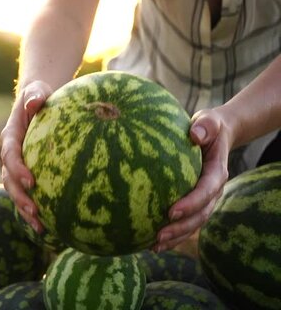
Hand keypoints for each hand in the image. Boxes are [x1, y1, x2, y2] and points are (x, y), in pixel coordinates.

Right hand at [0, 81, 52, 232]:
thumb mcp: (37, 91)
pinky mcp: (27, 174)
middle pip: (8, 179)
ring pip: (15, 191)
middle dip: (19, 196)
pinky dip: (35, 209)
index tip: (31, 181)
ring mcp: (17, 166)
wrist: (38, 101)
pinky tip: (51, 225)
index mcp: (10, 136)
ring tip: (40, 226)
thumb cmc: (40, 95)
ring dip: (25, 209)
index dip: (17, 169)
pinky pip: (28, 193)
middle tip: (34, 209)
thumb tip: (34, 102)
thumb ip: (35, 95)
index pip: (9, 154)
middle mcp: (10, 154)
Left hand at [154, 108, 232, 251]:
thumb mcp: (209, 121)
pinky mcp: (193, 203)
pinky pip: (184, 222)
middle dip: (181, 228)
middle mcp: (212, 191)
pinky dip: (171, 234)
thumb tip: (194, 134)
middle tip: (159, 235)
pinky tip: (150, 243)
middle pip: (200, 215)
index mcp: (217, 173)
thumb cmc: (207, 127)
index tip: (171, 211)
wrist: (214, 135)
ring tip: (153, 246)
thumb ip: (205, 126)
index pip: (206, 191)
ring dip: (175, 237)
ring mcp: (204, 200)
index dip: (191, 203)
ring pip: (192, 224)